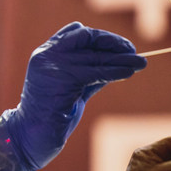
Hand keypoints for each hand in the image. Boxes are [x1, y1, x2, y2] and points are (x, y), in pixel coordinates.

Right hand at [1, 22, 146, 170]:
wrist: (29, 137)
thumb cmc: (50, 117)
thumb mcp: (70, 89)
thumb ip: (87, 74)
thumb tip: (115, 64)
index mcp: (45, 54)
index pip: (75, 32)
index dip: (100, 37)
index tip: (119, 46)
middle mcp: (47, 54)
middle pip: (87, 38)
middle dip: (113, 44)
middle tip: (133, 52)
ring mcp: (53, 64)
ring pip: (95, 55)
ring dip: (122, 59)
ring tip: (141, 63)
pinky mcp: (63, 77)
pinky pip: (97, 70)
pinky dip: (116, 70)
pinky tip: (130, 72)